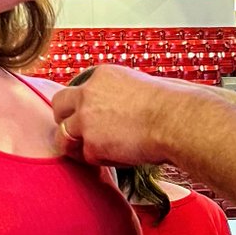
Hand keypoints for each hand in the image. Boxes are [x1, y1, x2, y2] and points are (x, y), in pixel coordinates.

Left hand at [51, 65, 210, 165]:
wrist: (176, 120)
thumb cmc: (171, 104)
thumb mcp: (141, 84)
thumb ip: (123, 92)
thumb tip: (126, 106)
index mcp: (102, 75)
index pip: (79, 88)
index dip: (83, 104)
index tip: (93, 115)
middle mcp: (88, 93)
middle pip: (59, 105)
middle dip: (65, 118)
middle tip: (78, 132)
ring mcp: (86, 119)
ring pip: (63, 135)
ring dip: (76, 144)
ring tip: (96, 151)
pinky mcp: (91, 144)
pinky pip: (87, 157)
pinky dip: (102, 160)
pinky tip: (121, 156)